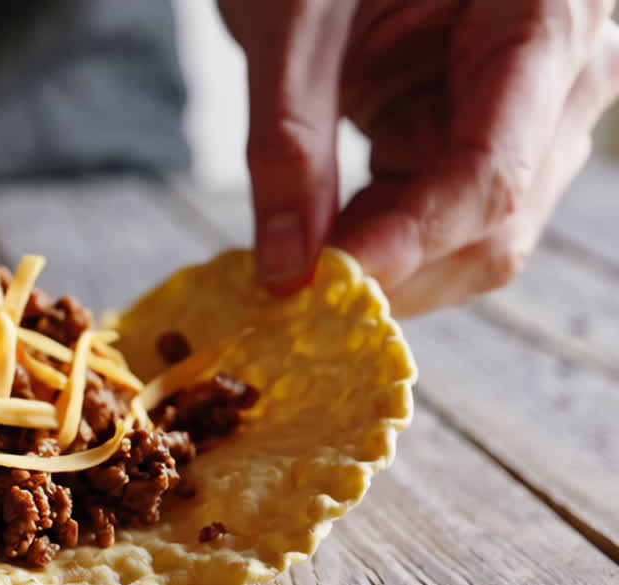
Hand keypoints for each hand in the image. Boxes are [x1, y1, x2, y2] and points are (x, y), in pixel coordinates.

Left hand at [220, 0, 618, 314]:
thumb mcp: (290, 20)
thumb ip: (286, 141)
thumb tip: (285, 267)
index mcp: (548, 13)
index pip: (490, 173)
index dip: (405, 244)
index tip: (322, 286)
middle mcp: (567, 70)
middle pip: (497, 222)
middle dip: (394, 268)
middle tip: (293, 290)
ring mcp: (535, 108)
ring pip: (477, 237)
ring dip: (385, 261)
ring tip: (298, 251)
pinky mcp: (491, 131)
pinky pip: (445, 215)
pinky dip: (380, 238)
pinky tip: (322, 232)